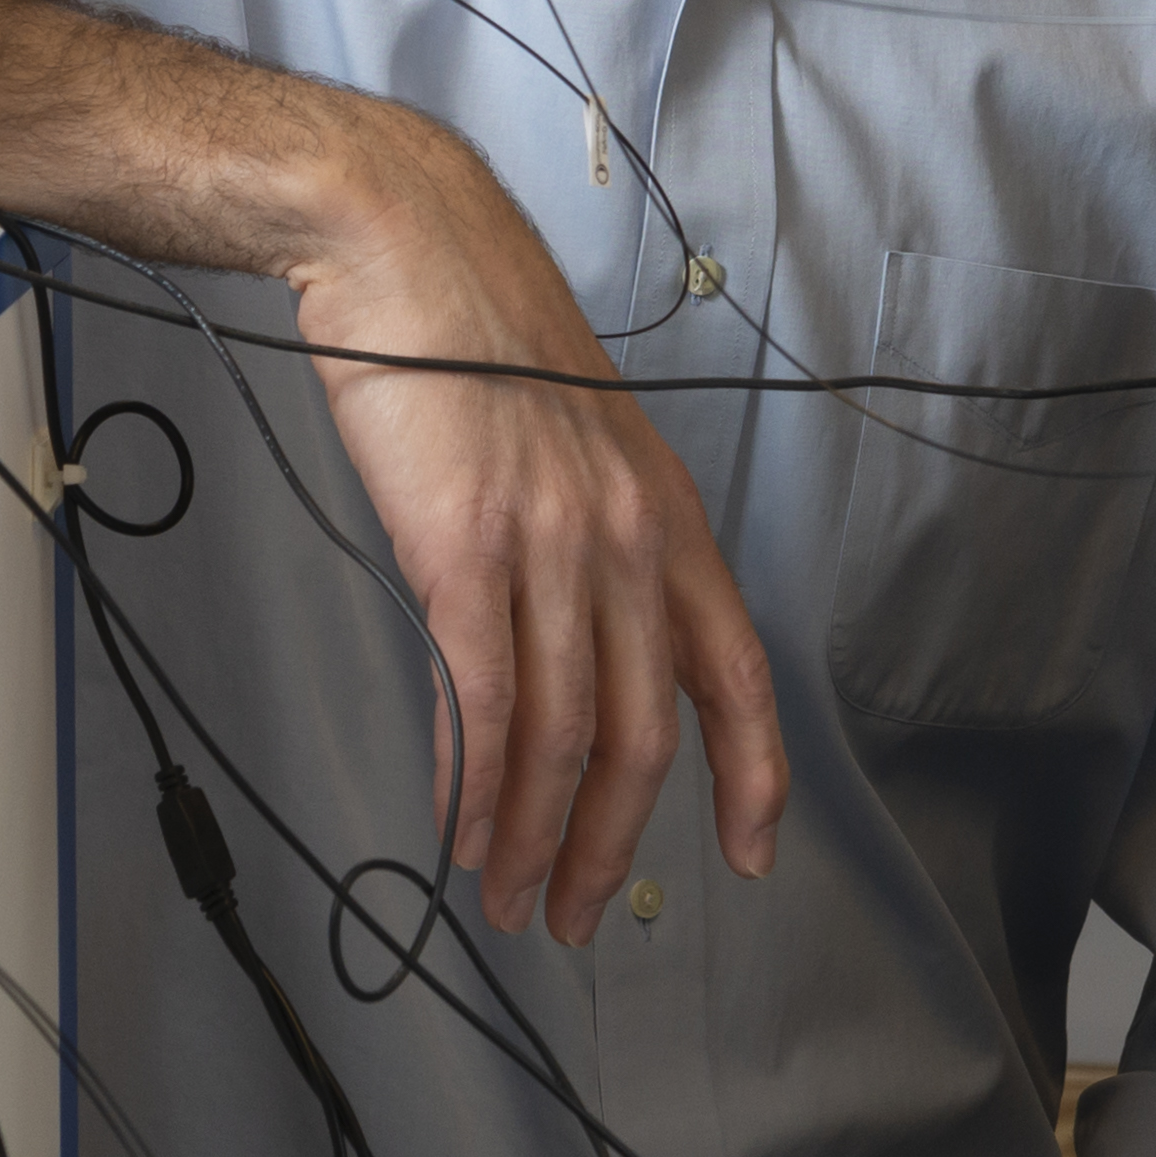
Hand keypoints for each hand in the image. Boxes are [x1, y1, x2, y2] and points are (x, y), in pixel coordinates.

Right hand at [0, 0, 784, 937]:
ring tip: (506, 894)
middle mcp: (627, 537)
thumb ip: (580, 545)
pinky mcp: (467, 553)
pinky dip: (475, 782)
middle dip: (611, 843)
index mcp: (665, 511)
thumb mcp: (564, 442)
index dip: (750, 775)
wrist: (405, 244)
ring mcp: (551, 547)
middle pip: (643, 732)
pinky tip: (460, 825)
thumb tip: (550, 645)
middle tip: (577, 912)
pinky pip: (484, 701)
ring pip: (561, 735)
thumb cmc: (472, 333)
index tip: (748, 852)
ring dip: (531, 834)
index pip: (737, 671)